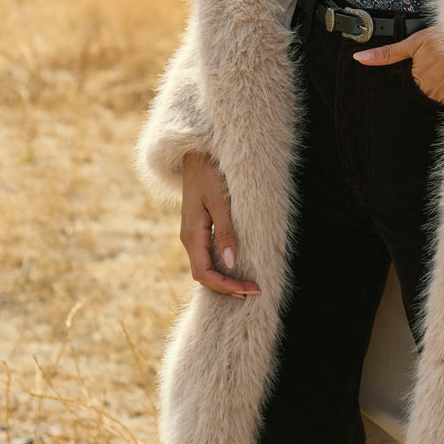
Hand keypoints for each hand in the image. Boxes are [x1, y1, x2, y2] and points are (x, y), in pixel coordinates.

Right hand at [180, 151, 259, 298]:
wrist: (198, 153)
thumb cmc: (210, 173)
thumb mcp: (220, 201)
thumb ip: (226, 232)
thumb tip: (231, 263)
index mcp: (191, 234)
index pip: (204, 274)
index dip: (226, 286)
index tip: (249, 290)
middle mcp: (188, 238)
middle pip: (204, 275)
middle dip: (227, 287)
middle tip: (254, 290)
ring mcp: (192, 234)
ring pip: (205, 267)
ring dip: (225, 279)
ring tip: (248, 284)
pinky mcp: (198, 228)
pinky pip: (207, 255)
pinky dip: (221, 266)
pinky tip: (236, 267)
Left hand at [353, 26, 443, 105]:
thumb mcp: (414, 42)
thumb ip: (387, 54)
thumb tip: (359, 58)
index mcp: (419, 80)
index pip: (409, 94)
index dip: (412, 87)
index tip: (419, 78)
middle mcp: (434, 92)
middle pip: (425, 98)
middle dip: (427, 90)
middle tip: (434, 75)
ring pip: (440, 100)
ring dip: (441, 92)